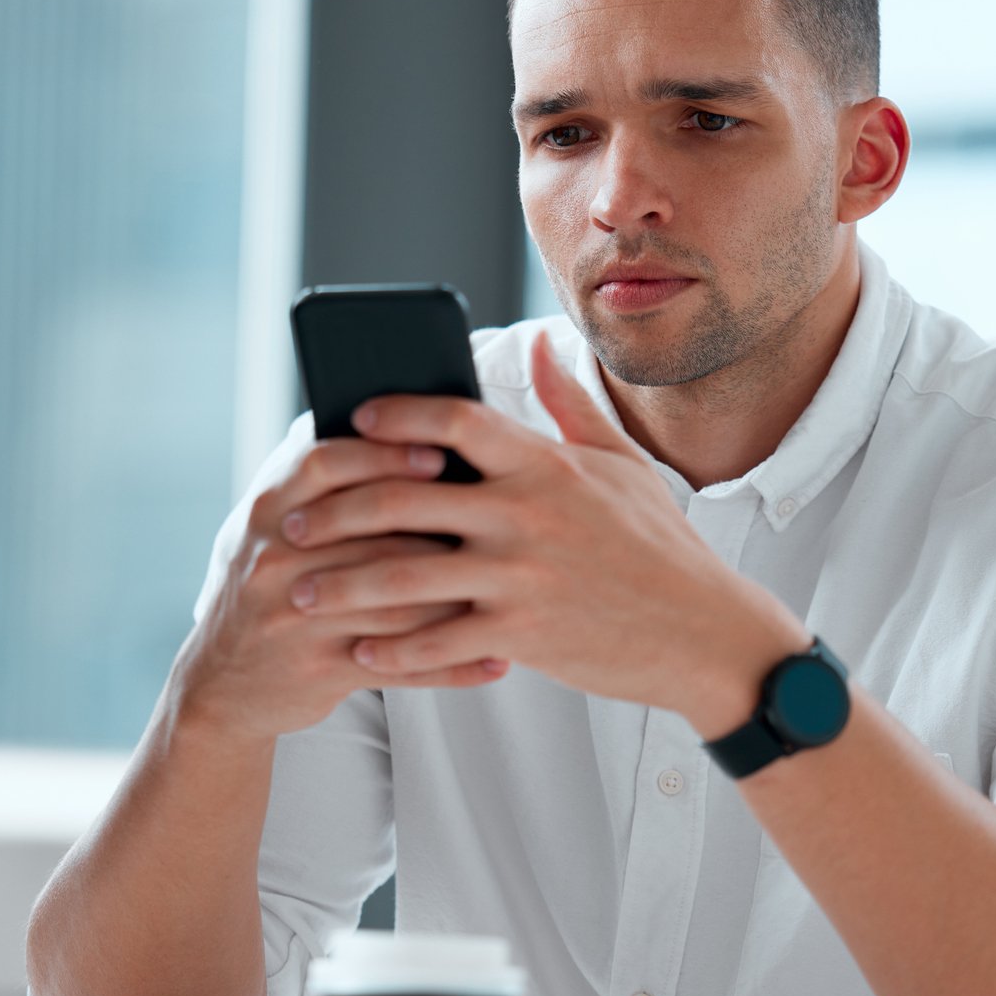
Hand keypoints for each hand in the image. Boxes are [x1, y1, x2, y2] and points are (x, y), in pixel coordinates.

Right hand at [174, 437, 510, 744]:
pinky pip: (400, 666)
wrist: (223, 682)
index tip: (439, 453)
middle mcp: (275, 558)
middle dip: (438, 526)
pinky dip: (452, 667)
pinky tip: (497, 659)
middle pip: (370, 532)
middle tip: (495, 520)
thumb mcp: (264, 523)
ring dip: (459, 597)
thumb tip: (373, 410)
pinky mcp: (318, 670)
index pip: (325, 465)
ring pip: (394, 601)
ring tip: (514, 588)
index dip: (384, 455)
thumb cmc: (264, 583)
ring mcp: (296, 617)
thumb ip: (309, 474)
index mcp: (266, 509)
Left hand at [278, 332, 807, 732]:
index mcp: (544, 465)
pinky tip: (357, 649)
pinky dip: (391, 648)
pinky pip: (437, 641)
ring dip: (341, 584)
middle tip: (291, 522)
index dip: (395, 413)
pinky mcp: (522, 635)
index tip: (351, 421)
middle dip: (335, 509)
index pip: (454, 419)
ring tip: (300, 592)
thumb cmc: (661, 547)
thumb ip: (568, 407)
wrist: (704, 634)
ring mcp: (520, 575)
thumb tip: (540, 346)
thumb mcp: (622, 466)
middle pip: (403, 496)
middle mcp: (524, 514)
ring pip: (404, 574)